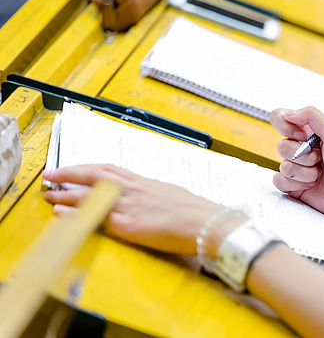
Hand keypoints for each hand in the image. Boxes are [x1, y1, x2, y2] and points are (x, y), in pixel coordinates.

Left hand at [43, 164, 228, 254]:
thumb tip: (148, 200)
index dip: (88, 167)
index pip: (110, 169)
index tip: (72, 167)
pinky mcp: (128, 224)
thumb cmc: (196, 212)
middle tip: (50, 175)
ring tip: (49, 196)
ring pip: (90, 194)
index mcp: (145, 182)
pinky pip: (94, 218)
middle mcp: (133, 190)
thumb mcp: (172, 196)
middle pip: (94, 175)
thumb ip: (154, 196)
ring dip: (66, 194)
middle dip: (69, 173)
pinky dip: (74, 215)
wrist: (206, 223)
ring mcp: (129, 206)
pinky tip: (61, 216)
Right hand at [269, 107, 323, 228]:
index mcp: (310, 132)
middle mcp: (301, 149)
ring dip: (304, 172)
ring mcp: (297, 168)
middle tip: (320, 160)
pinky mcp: (293, 186)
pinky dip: (296, 184)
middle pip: (281, 146)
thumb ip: (311, 115)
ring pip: (283, 166)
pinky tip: (311, 185)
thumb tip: (288, 113)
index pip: (281, 118)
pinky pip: (279, 181)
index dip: (286, 127)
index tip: (302, 136)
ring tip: (319, 175)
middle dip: (303, 156)